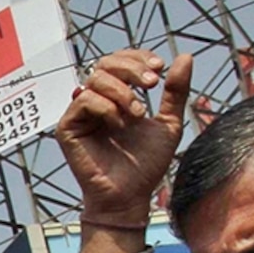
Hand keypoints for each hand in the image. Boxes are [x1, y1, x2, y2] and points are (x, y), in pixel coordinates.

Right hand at [57, 49, 194, 229]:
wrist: (130, 196)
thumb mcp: (169, 123)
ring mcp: (80, 114)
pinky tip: (119, 125)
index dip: (138, 58)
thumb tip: (186, 56)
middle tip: (152, 84)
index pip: (120, 62)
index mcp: (116, 97)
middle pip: (105, 63)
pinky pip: (84, 100)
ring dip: (122, 92)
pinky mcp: (67, 128)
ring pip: (96, 79)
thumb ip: (175, 92)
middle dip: (132, 68)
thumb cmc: (146, 165)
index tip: (160, 68)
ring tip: (137, 114)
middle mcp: (95, 101)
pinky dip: (106, 108)